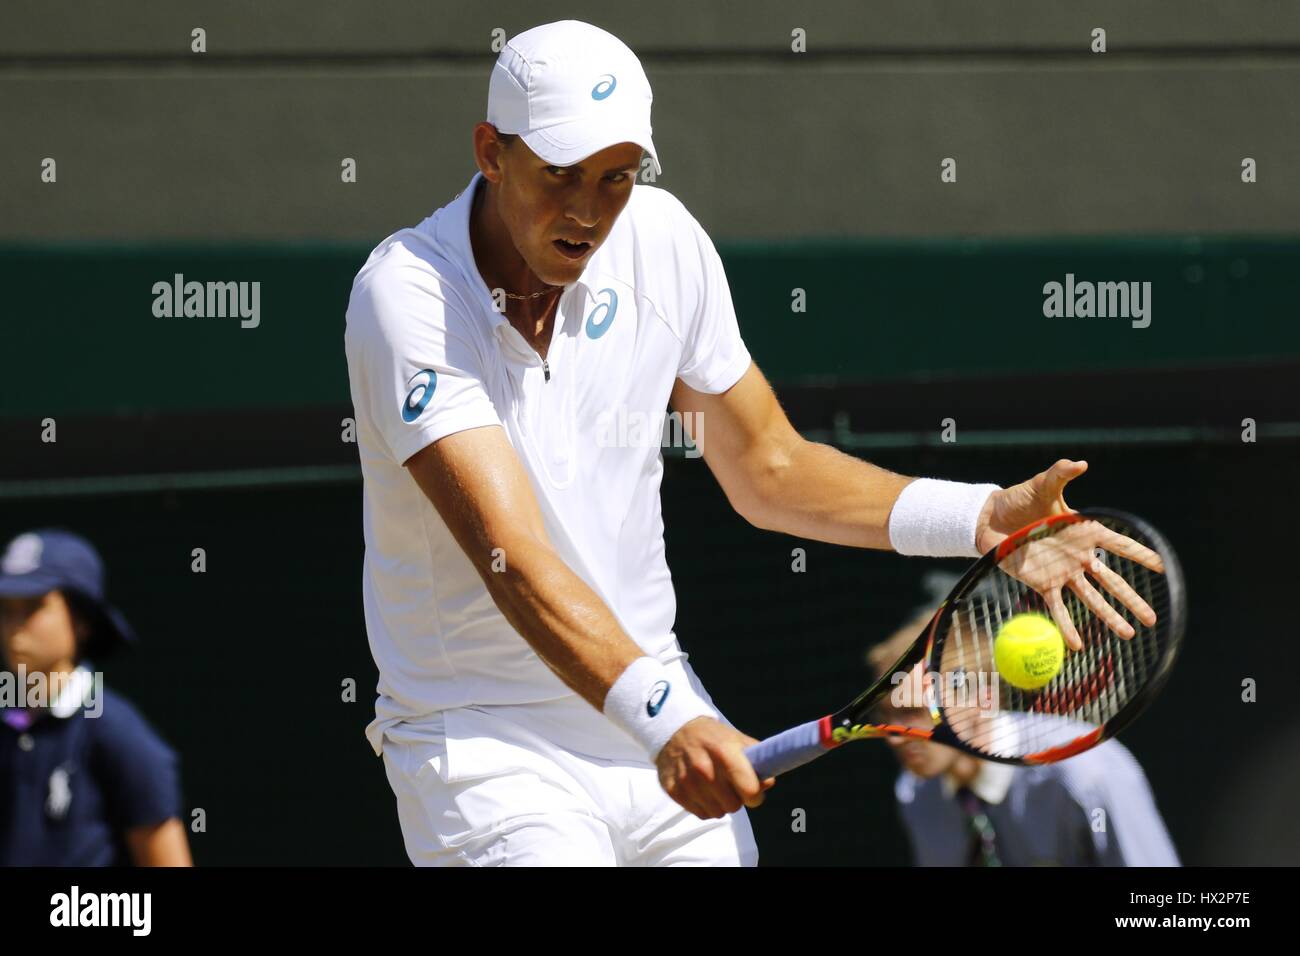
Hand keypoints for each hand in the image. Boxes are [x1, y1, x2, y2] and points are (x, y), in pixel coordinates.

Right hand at [656, 717, 775, 819]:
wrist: (675, 730)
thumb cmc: (713, 737)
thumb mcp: (737, 740)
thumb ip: (757, 761)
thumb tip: (767, 784)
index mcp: (724, 752)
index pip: (749, 790)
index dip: (755, 795)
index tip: (752, 791)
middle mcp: (704, 768)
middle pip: (733, 806)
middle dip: (736, 798)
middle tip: (730, 785)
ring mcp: (686, 781)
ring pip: (717, 813)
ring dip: (720, 804)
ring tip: (715, 786)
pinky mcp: (673, 790)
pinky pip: (700, 814)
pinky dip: (704, 806)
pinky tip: (702, 790)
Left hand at [974, 459, 1164, 648]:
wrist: (990, 517)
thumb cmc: (1020, 499)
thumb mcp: (1042, 484)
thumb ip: (1061, 474)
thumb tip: (1080, 463)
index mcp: (1084, 531)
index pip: (1118, 545)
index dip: (1139, 555)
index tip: (1162, 568)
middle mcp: (1078, 555)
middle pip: (1111, 582)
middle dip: (1133, 600)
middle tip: (1153, 619)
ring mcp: (1061, 572)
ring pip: (1091, 599)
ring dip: (1109, 617)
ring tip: (1129, 634)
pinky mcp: (1041, 583)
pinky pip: (1057, 607)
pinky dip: (1067, 626)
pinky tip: (1078, 645)